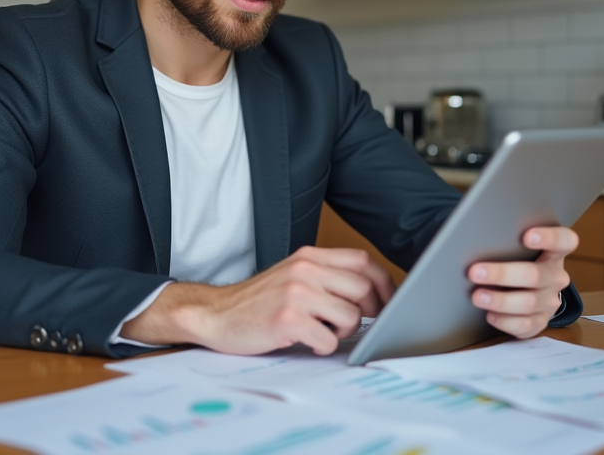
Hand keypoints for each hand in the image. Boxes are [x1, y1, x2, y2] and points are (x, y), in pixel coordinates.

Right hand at [120, 246, 394, 355]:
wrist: (216, 314)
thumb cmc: (258, 300)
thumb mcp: (294, 276)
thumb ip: (327, 277)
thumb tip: (372, 294)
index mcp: (310, 256)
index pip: (363, 261)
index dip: (383, 284)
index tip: (387, 302)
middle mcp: (305, 269)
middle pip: (362, 288)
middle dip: (367, 312)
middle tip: (351, 324)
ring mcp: (296, 293)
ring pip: (351, 316)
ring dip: (342, 332)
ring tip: (322, 331)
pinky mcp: (287, 319)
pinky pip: (328, 340)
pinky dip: (323, 346)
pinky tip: (305, 341)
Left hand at [467, 226, 577, 338]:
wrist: (529, 289)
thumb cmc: (519, 260)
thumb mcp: (518, 247)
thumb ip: (508, 242)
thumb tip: (475, 238)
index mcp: (555, 252)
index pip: (564, 240)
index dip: (549, 238)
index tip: (526, 236)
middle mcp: (556, 276)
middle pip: (536, 275)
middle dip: (503, 274)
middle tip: (475, 272)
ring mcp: (550, 301)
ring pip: (529, 303)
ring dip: (500, 300)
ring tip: (477, 296)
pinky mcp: (541, 322)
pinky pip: (526, 325)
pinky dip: (506, 321)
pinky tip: (490, 315)